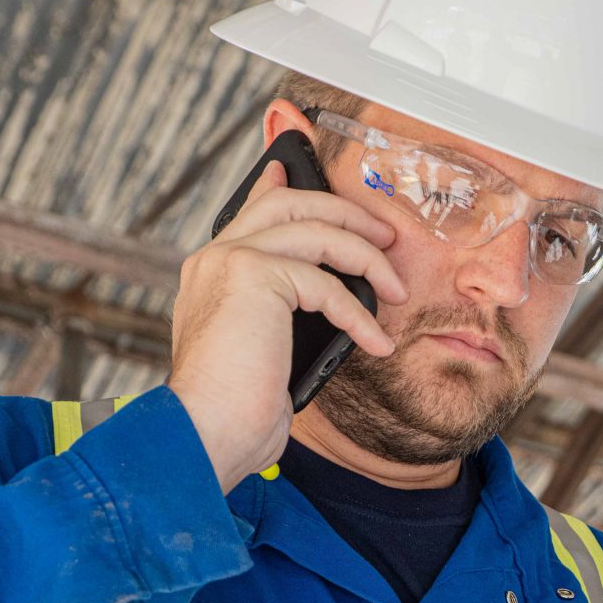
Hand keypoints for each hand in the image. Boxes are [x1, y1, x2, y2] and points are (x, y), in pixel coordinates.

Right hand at [167, 161, 406, 491]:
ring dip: (367, 257)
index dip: (277, 184)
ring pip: (317, 231)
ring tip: (396, 290)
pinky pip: (326, 282)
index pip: (251, 211)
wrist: (206, 432)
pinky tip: (376, 343)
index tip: (296, 170)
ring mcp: (231, 261)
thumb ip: (280, 312)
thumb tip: (325, 296)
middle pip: (291, 203)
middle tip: (386, 235)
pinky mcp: (253, 276)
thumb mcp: (262, 349)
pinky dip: (359, 313)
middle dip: (347, 213)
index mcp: (210, 271)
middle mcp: (215, 258)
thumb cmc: (234, 409)